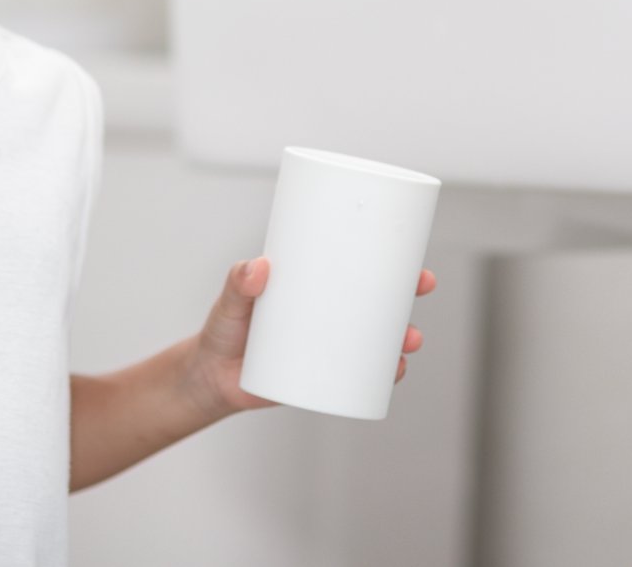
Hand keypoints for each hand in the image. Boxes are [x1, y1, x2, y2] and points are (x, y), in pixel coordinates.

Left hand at [183, 258, 436, 422]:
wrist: (211, 378)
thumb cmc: (222, 330)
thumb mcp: (230, 302)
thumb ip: (238, 283)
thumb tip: (259, 267)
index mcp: (311, 286)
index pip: (355, 268)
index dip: (388, 261)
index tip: (411, 254)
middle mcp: (326, 314)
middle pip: (377, 301)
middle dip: (406, 294)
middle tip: (420, 287)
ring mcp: (328, 347)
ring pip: (377, 339)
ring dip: (402, 337)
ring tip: (409, 339)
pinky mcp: (324, 377)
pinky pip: (363, 375)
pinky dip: (384, 374)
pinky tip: (396, 371)